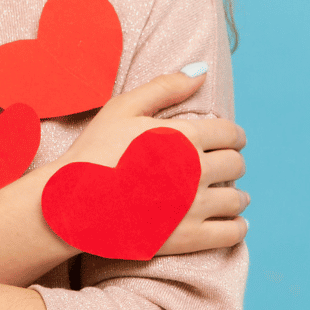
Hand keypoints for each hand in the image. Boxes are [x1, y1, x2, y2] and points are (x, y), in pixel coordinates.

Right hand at [48, 67, 249, 255]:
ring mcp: (193, 206)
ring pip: (237, 199)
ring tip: (230, 197)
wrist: (71, 203)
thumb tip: (201, 71)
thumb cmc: (93, 151)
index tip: (231, 141)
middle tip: (225, 166)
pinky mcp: (188, 238)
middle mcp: (196, 170)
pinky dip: (237, 226)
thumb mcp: (123, 108)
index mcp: (184, 136)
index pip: (230, 134)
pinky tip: (232, 222)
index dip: (233, 136)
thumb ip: (165, 87)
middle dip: (232, 163)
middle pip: (236, 164)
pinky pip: (231, 232)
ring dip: (236, 195)